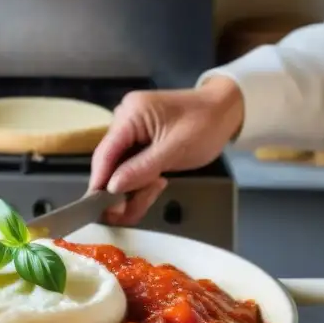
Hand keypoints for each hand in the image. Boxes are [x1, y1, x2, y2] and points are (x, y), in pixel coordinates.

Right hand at [89, 76, 243, 224]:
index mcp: (131, 114)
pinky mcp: (139, 137)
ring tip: (155, 191)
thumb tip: (111, 188)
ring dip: (135, 186)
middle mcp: (125, 118)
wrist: (226, 109)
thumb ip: (141, 169)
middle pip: (111, 162)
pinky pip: (132, 163)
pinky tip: (157, 183)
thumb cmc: (206, 125)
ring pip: (121, 167)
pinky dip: (141, 178)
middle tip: (130, 212)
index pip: (105, 153)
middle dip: (123, 189)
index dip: (100, 182)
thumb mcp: (175, 151)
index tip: (97, 208)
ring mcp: (131, 128)